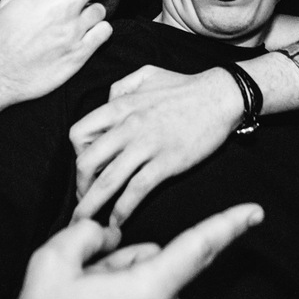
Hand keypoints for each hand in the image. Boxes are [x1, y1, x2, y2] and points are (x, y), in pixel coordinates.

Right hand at [0, 0, 146, 124]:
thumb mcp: (13, 3)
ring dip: (91, 13)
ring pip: (101, 10)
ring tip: (70, 25)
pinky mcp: (81, 53)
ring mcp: (74, 32)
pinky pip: (105, 33)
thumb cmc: (2, 38)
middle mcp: (63, 9)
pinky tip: (81, 38)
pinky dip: (98, 32)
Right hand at [14, 203, 263, 298]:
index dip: (228, 226)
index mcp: (148, 289)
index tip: (256, 212)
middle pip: (152, 262)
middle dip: (119, 264)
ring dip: (116, 289)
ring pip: (144, 286)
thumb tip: (108, 236)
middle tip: (80, 286)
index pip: (197, 248)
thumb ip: (87, 234)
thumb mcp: (50, 264)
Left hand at [70, 66, 241, 225]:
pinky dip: (122, 210)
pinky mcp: (166, 163)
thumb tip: (106, 104)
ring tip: (86, 223)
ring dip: (91, 207)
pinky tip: (118, 222)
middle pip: (86, 162)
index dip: (77, 154)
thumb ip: (120, 88)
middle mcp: (127, 126)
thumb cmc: (184, 87)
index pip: (78, 134)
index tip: (88, 167)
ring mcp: (146, 146)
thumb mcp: (145, 75)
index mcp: (120, 105)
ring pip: (107, 182)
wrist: (220, 96)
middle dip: (80, 187)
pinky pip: (136, 191)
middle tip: (84, 200)